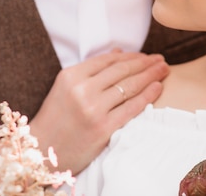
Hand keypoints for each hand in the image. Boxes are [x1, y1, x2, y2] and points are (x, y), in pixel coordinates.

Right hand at [28, 50, 169, 173]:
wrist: (41, 151)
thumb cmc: (55, 118)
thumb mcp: (66, 87)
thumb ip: (91, 70)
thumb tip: (118, 53)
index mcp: (71, 76)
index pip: (108, 60)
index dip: (130, 56)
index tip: (144, 56)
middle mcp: (82, 90)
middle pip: (122, 71)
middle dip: (145, 63)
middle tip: (160, 60)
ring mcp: (93, 109)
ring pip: (129, 86)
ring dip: (150, 76)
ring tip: (163, 70)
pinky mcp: (103, 128)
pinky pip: (131, 108)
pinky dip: (147, 96)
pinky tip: (157, 87)